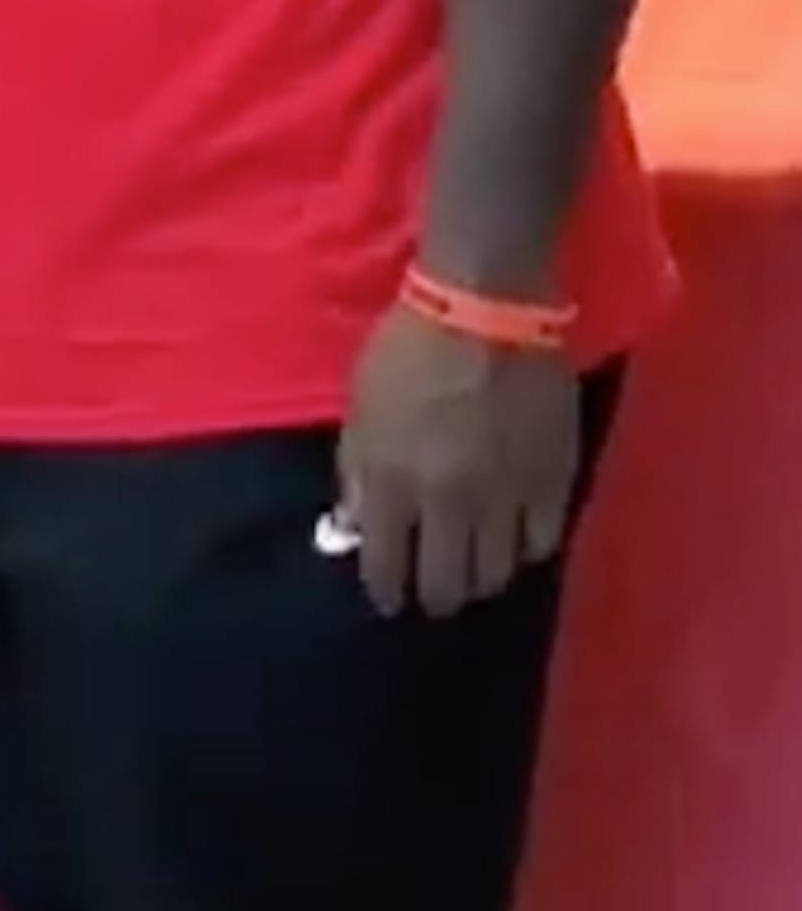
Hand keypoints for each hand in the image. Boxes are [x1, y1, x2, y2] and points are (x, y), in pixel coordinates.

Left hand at [334, 304, 579, 618]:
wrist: (486, 310)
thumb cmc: (408, 351)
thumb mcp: (359, 410)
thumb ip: (358, 474)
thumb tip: (356, 528)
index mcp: (395, 483)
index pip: (387, 567)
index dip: (385, 592)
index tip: (387, 599)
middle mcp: (450, 502)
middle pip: (447, 584)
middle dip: (436, 597)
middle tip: (434, 594)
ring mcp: (507, 496)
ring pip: (498, 573)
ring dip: (482, 578)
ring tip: (475, 570)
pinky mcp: (554, 480)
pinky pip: (544, 541)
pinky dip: (528, 548)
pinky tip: (517, 539)